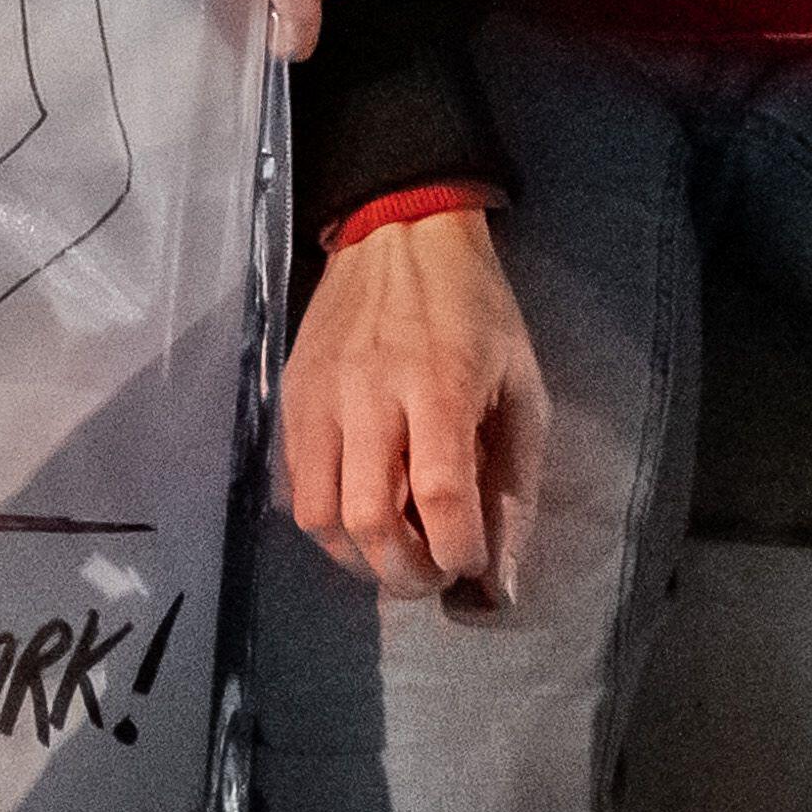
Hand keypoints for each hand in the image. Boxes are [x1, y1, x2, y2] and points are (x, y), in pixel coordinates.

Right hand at [287, 207, 543, 608]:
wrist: (398, 232)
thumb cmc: (475, 310)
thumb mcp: (522, 385)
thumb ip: (515, 483)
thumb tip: (499, 579)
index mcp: (440, 384)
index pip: (439, 494)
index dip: (456, 551)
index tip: (470, 560)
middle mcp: (370, 392)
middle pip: (369, 517)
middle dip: (404, 572)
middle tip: (430, 573)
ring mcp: (319, 395)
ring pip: (317, 514)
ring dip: (357, 556)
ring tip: (391, 552)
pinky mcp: (289, 396)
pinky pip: (295, 486)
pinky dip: (327, 520)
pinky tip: (359, 513)